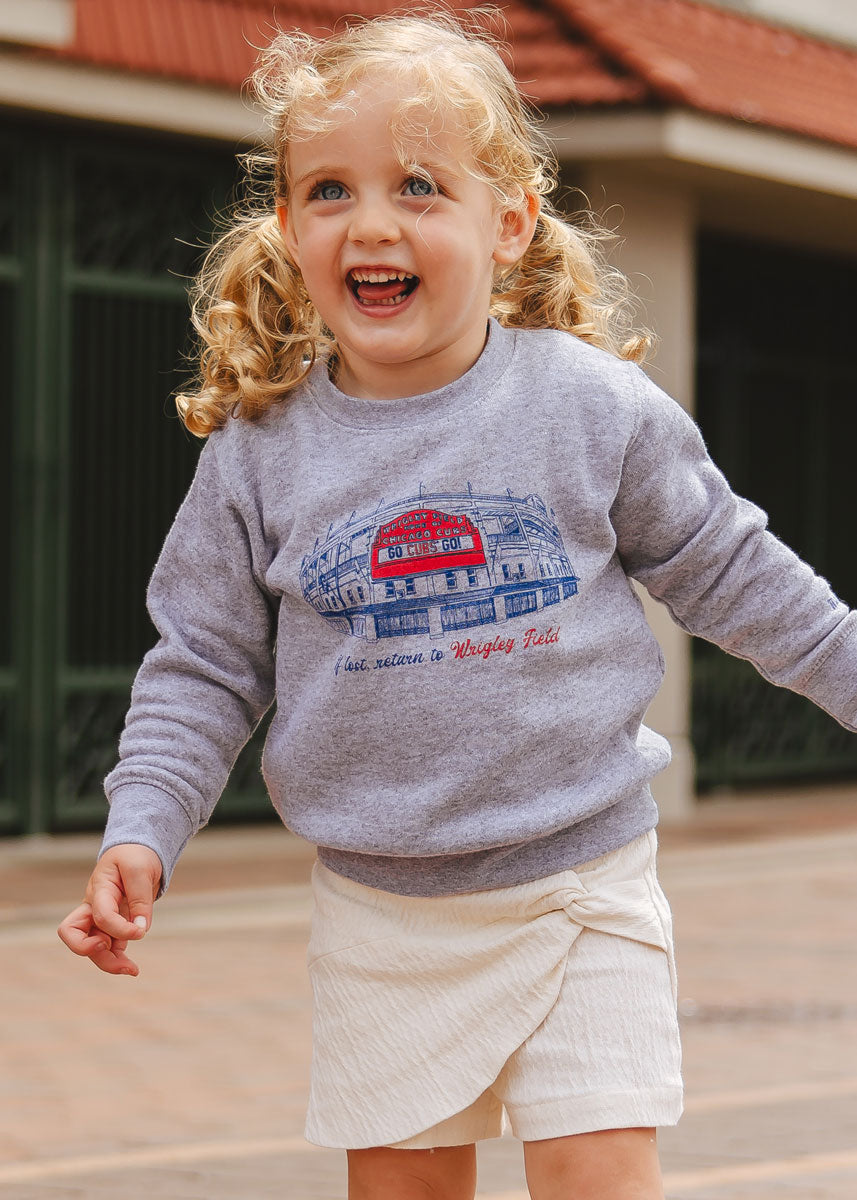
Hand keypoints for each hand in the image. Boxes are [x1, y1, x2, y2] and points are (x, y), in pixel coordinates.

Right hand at [57, 844, 162, 975]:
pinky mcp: (113, 925)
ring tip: (132, 970)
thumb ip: (140, 899)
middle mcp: (93, 907)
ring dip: (109, 962)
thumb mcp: (140, 869)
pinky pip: (109, 948)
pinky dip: (118, 958)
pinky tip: (131, 966)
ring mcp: (100, 918)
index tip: (140, 930)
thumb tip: (141, 929)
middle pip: (76, 937)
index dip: (119, 928)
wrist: (137, 851)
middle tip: (118, 958)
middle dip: (93, 953)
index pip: (100, 915)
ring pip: (93, 948)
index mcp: (98, 890)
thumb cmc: (135, 856)